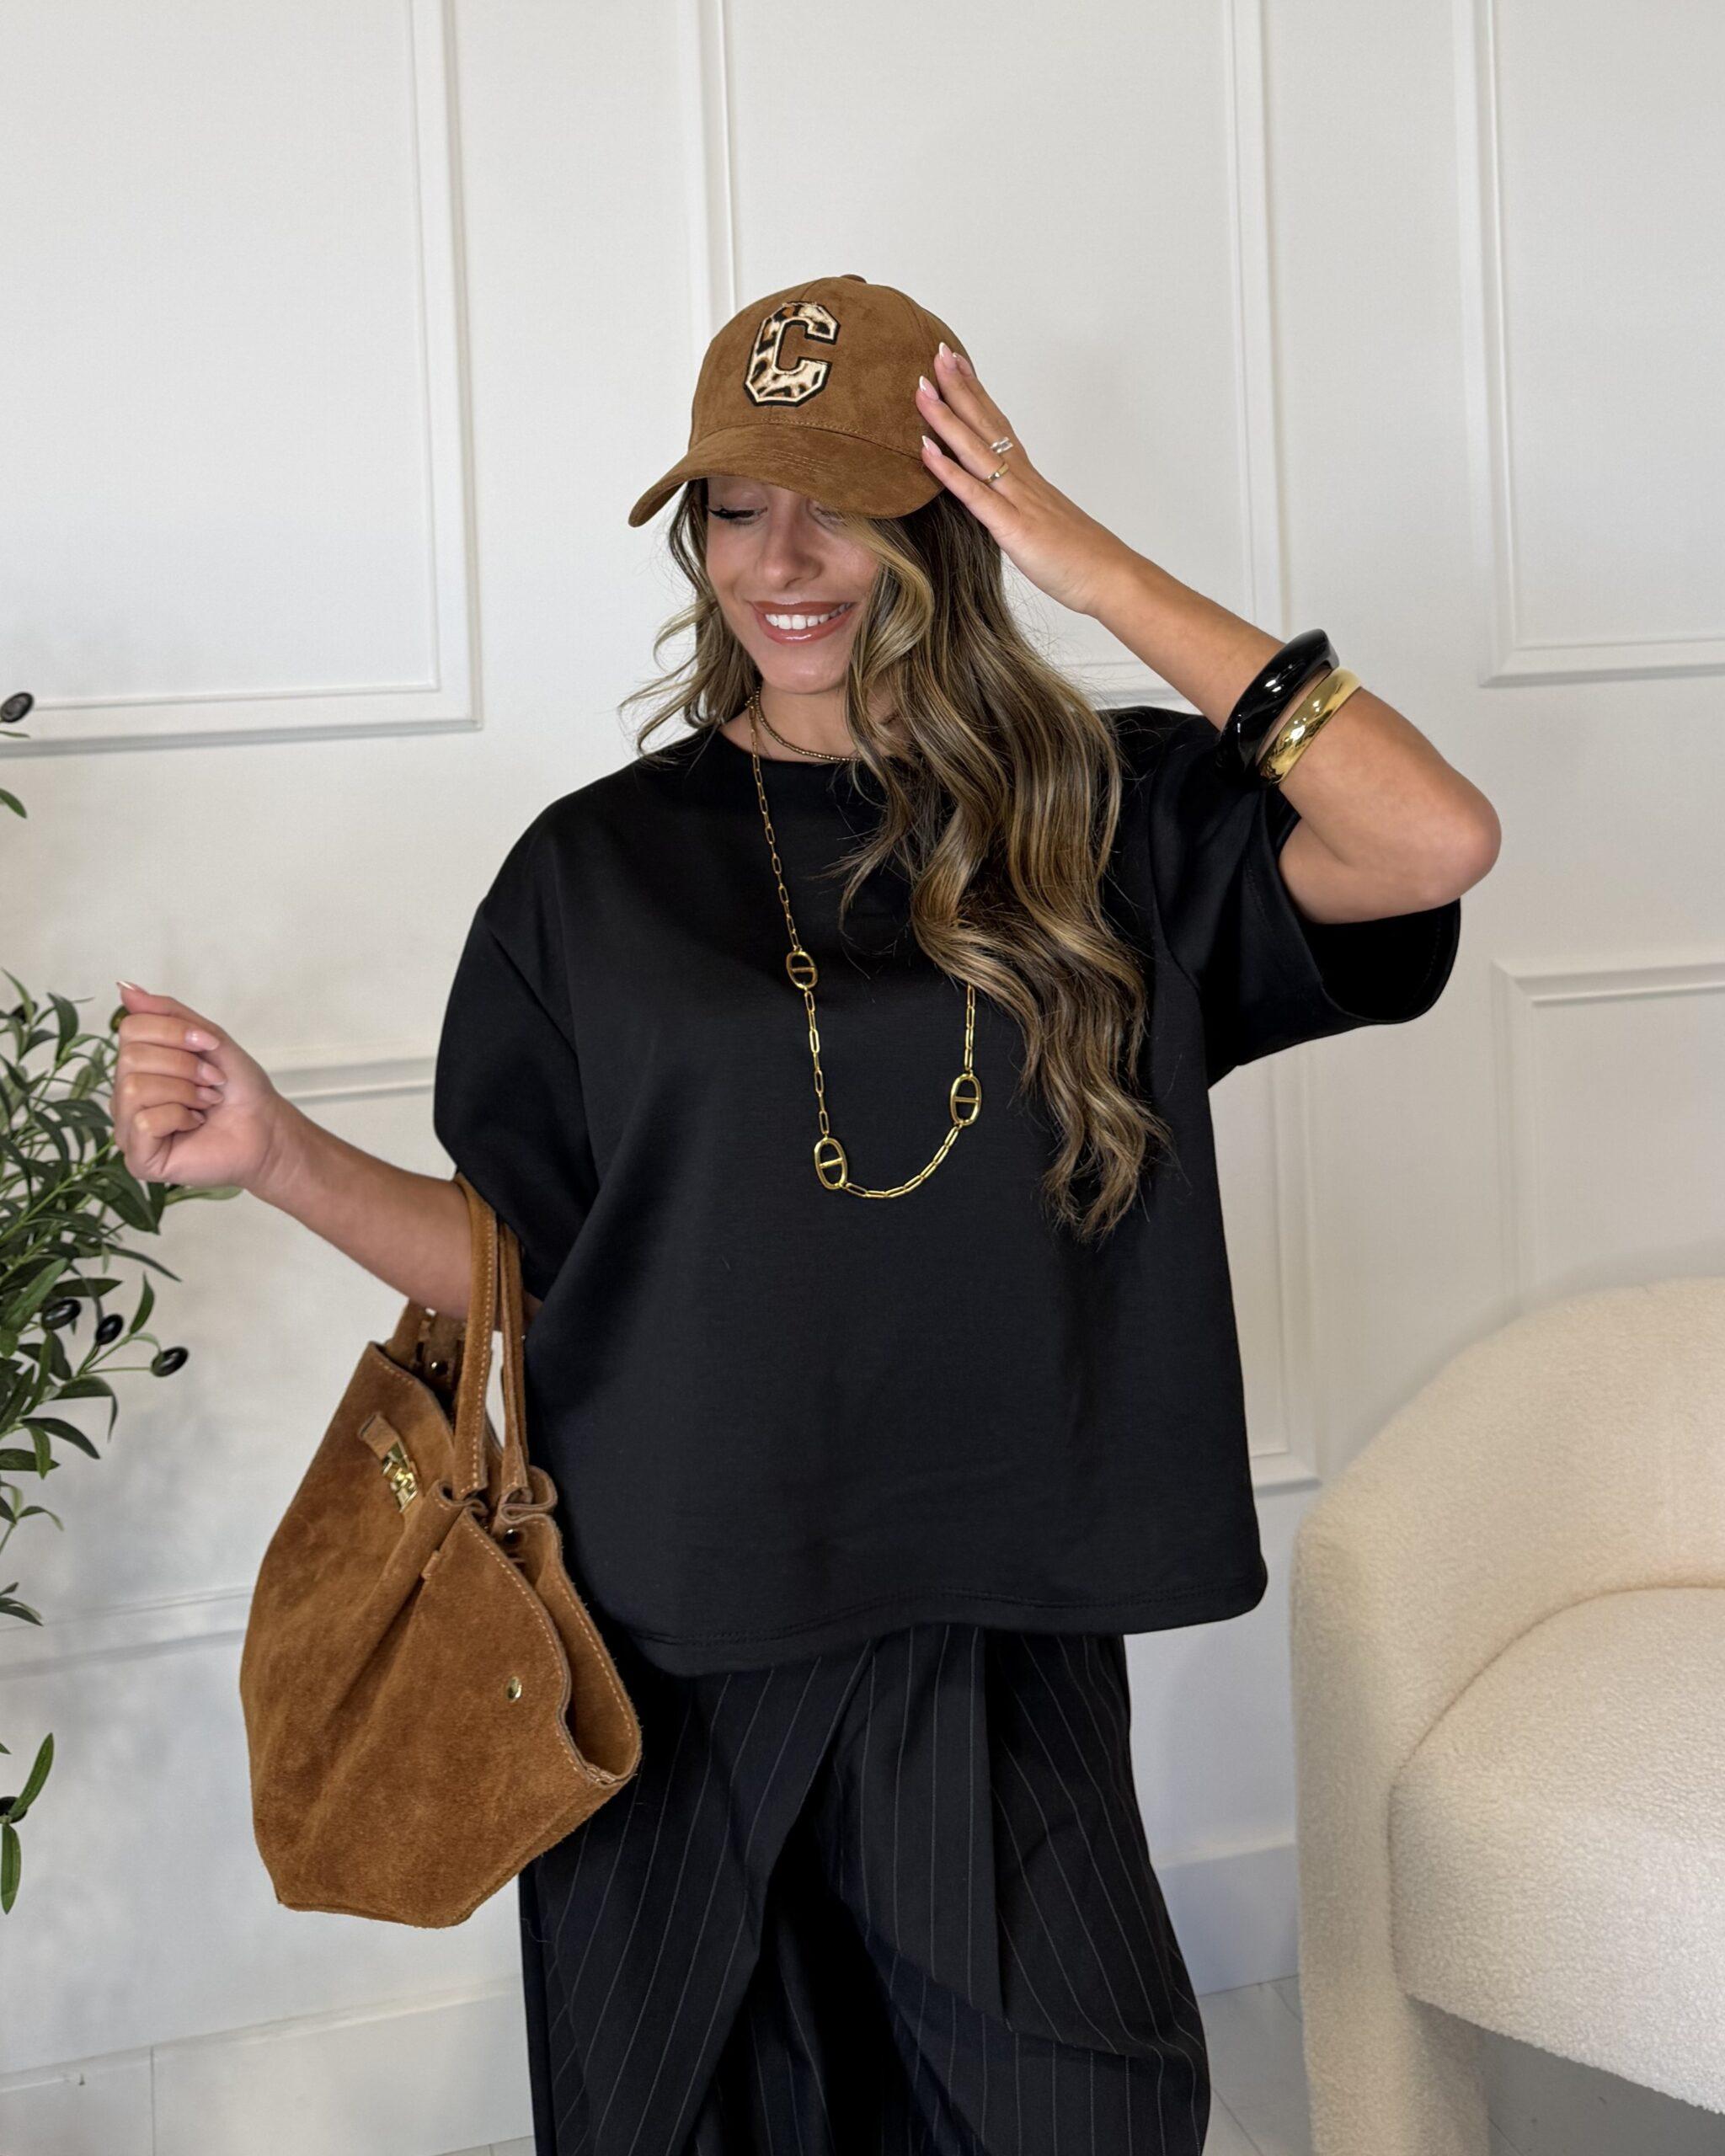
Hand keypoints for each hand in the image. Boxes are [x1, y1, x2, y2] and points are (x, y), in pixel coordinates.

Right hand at [110, 983, 288, 1193]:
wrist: (266, 1128)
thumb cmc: (238, 1088)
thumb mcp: (207, 1038)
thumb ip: (167, 1013)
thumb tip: (124, 987)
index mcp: (137, 1066)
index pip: (129, 1028)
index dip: (174, 1032)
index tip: (210, 1046)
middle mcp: (125, 1096)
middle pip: (130, 1057)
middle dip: (183, 1065)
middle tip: (211, 1081)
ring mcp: (128, 1129)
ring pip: (134, 1088)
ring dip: (184, 1091)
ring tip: (206, 1102)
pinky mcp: (139, 1159)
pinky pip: (144, 1122)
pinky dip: (179, 1117)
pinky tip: (194, 1124)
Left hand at [915, 343, 1136, 618]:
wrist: (1112, 579)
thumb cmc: (1082, 561)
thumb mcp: (1045, 530)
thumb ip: (1021, 514)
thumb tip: (1004, 510)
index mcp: (1029, 481)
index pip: (999, 426)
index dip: (977, 394)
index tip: (959, 366)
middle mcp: (1023, 481)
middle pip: (987, 425)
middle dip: (959, 388)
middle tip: (938, 353)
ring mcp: (1018, 502)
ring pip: (977, 451)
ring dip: (947, 418)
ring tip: (922, 389)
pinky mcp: (1013, 529)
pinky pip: (975, 495)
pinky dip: (948, 471)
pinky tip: (925, 450)